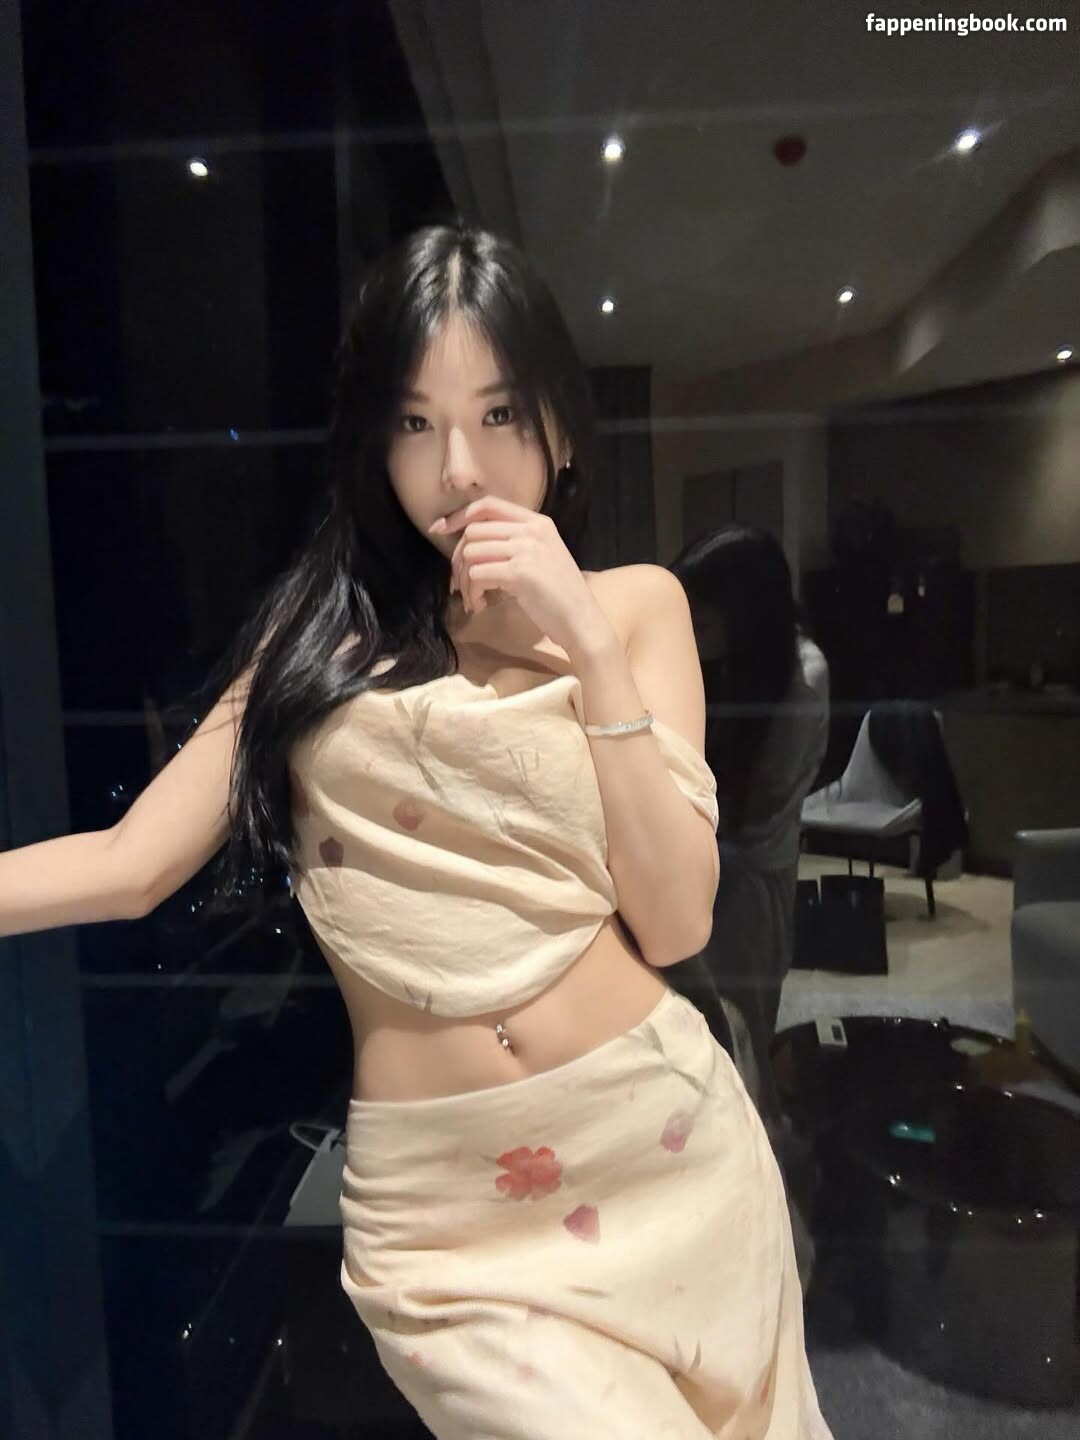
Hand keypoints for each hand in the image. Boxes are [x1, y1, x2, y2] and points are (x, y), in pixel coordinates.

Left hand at [428, 495, 616, 659]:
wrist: (582, 620)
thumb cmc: (560, 596)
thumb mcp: (542, 557)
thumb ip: (514, 544)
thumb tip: (469, 547)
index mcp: (538, 522)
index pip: (488, 505)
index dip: (459, 515)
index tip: (439, 530)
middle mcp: (532, 530)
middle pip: (473, 531)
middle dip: (458, 560)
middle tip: (460, 585)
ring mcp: (526, 549)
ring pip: (470, 553)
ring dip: (464, 580)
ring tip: (473, 599)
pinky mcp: (520, 572)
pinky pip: (477, 574)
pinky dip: (472, 592)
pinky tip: (481, 605)